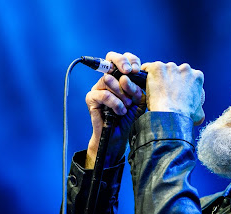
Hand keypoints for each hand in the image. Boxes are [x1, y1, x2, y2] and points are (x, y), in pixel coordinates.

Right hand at [85, 52, 144, 167]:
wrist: (119, 137)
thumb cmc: (130, 118)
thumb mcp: (140, 102)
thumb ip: (138, 88)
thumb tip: (130, 76)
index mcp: (121, 77)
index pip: (123, 59)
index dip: (130, 59)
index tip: (137, 69)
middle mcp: (108, 79)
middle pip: (111, 59)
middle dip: (122, 63)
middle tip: (130, 72)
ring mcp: (98, 87)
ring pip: (109, 79)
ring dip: (122, 93)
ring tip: (128, 105)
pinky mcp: (91, 98)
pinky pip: (104, 94)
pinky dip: (115, 103)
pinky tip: (120, 111)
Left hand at [140, 62, 204, 125]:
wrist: (171, 116)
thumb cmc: (184, 117)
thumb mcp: (199, 114)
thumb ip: (198, 107)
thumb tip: (197, 110)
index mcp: (197, 77)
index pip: (188, 77)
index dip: (181, 84)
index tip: (174, 92)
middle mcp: (185, 68)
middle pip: (175, 71)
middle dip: (170, 79)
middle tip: (163, 92)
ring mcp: (171, 67)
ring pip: (162, 70)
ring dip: (158, 77)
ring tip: (154, 91)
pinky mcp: (157, 67)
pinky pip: (148, 68)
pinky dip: (145, 74)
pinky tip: (143, 83)